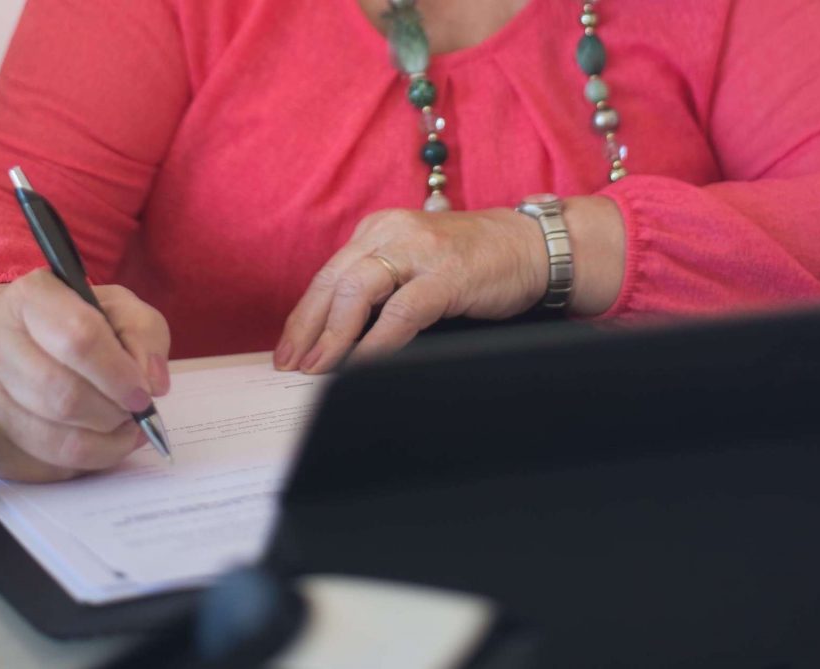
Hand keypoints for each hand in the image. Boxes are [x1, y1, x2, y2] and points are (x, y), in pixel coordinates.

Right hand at [0, 269, 170, 481]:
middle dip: (112, 413)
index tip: (144, 393)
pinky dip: (84, 456)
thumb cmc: (75, 320)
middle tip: (135, 412)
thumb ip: (145, 334)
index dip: (119, 375)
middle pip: (62, 394)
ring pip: (50, 433)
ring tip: (124, 427)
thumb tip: (153, 383)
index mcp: (33, 297)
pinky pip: (40, 458)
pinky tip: (104, 442)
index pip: (79, 339)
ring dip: (102, 439)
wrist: (11, 334)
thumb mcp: (119, 308)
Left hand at [275, 197, 624, 373]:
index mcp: (378, 230)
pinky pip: (401, 311)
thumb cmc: (473, 262)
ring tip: (318, 367)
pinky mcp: (446, 273)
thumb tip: (337, 335)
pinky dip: (376, 341)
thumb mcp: (414, 264)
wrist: (532, 247)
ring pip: (358, 291)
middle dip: (307, 328)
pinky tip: (362, 363)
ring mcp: (419, 251)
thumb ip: (380, 287)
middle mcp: (392, 232)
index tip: (288, 349)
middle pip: (333, 282)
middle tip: (291, 365)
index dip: (304, 316)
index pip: (328, 276)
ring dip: (333, 335)